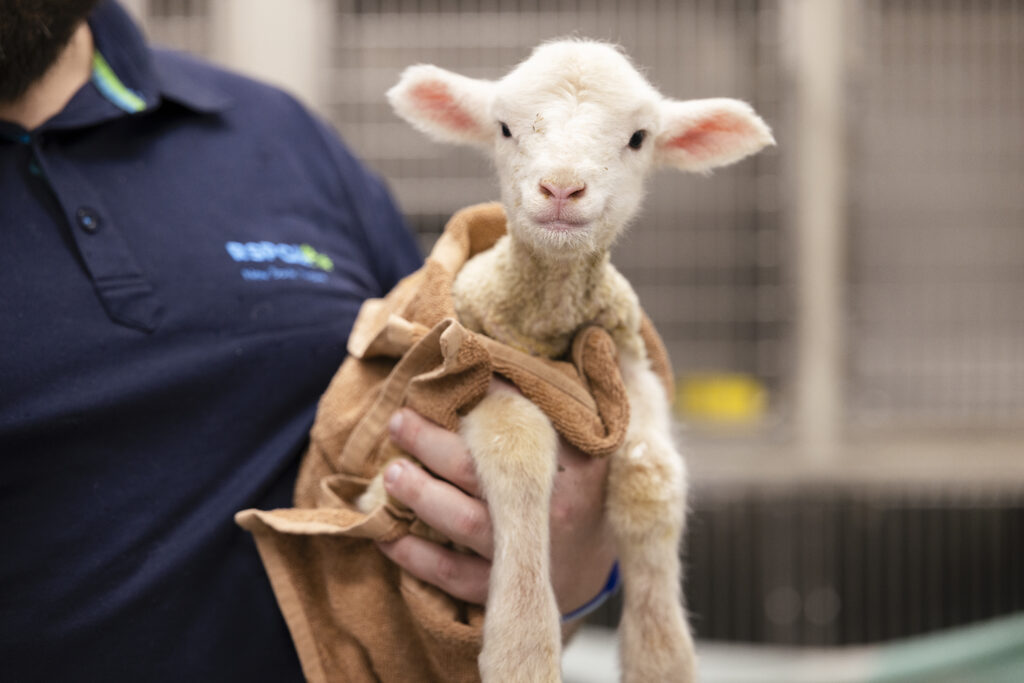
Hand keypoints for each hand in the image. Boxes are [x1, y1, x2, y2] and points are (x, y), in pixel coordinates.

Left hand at [377, 382, 616, 616]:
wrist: (592, 569)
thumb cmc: (574, 492)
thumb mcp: (579, 448)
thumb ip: (547, 405)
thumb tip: (488, 353)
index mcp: (575, 466)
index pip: (527, 426)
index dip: (486, 401)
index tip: (448, 379)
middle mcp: (552, 508)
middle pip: (484, 472)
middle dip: (432, 444)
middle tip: (399, 422)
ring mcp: (528, 550)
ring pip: (464, 521)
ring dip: (418, 494)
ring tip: (390, 472)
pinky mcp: (504, 585)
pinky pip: (451, 573)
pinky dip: (414, 555)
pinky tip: (386, 533)